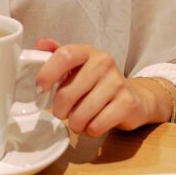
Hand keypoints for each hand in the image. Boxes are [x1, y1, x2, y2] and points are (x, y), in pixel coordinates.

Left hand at [34, 39, 169, 136]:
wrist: (135, 98)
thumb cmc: (98, 83)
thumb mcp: (78, 66)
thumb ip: (58, 55)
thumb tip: (40, 44)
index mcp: (87, 52)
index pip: (65, 55)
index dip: (47, 73)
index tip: (40, 89)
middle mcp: (104, 62)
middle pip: (67, 93)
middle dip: (59, 110)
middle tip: (62, 112)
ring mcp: (117, 82)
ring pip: (81, 114)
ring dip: (75, 123)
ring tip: (79, 119)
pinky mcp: (127, 103)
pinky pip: (96, 126)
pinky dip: (91, 130)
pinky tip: (95, 123)